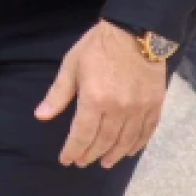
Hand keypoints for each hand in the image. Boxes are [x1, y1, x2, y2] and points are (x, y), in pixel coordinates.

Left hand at [35, 21, 167, 168]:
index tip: (66, 159)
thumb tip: (41, 116)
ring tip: (105, 162)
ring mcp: (139, 109)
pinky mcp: (154, 105)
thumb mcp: (71, 66)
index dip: (73, 149)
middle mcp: (118, 109)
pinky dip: (137, 144)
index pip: (82, 134)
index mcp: (95, 100)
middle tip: (82, 162)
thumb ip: (58, 95)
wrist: (135, 32)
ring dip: (114, 154)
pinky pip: (146, 132)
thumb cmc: (97, 47)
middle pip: (103, 140)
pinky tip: (129, 151)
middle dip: (90, 153)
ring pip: (125, 140)